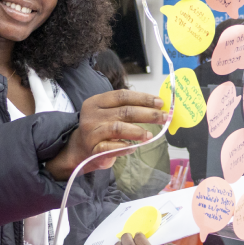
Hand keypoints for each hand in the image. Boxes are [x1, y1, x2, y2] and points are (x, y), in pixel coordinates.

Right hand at [45, 90, 166, 179]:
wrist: (79, 149)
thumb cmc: (100, 128)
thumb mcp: (108, 113)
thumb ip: (126, 108)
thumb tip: (156, 106)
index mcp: (97, 101)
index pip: (122, 95)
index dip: (143, 98)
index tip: (160, 102)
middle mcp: (92, 114)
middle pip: (124, 111)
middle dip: (148, 114)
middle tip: (163, 118)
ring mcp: (91, 132)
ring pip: (118, 128)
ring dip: (137, 131)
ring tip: (150, 135)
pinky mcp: (93, 149)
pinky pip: (111, 147)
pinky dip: (125, 147)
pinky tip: (133, 148)